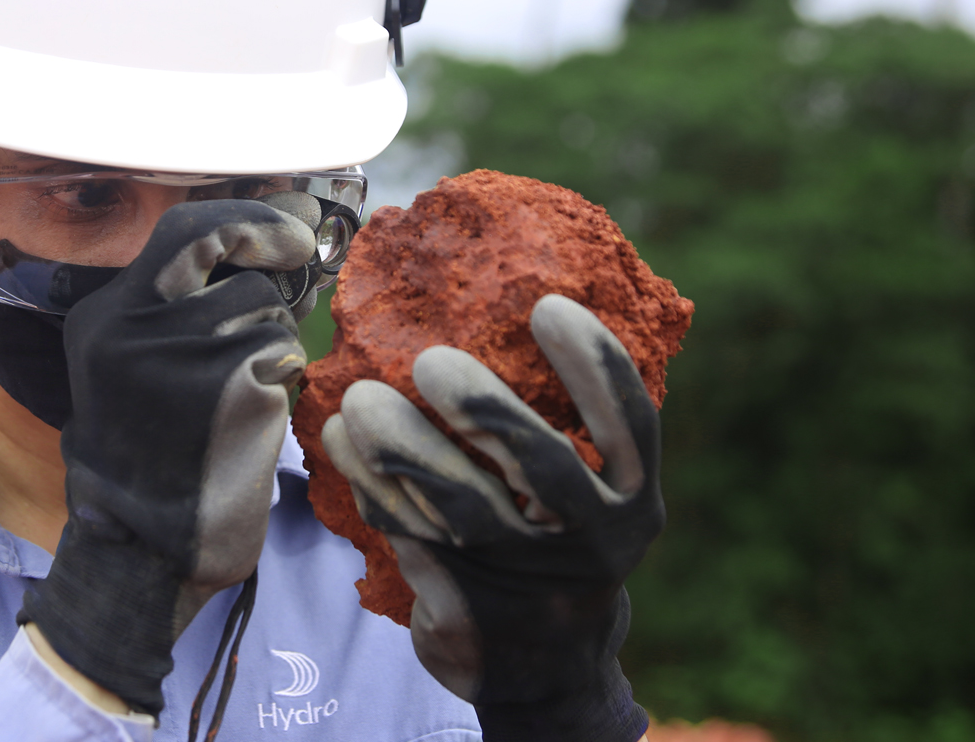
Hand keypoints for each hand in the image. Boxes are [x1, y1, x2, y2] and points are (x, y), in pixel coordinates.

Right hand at [20, 199, 317, 716]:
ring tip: (242, 388)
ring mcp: (182, 354)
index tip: (283, 222)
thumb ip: (185, 307)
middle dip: (269, 239)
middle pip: (220, 245)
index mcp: (104, 319)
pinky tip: (253, 414)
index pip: (178, 229)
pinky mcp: (230, 386)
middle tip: (301, 246)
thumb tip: (276, 236)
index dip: (241, 215)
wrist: (145, 552)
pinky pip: (281, 350)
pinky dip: (281, 375)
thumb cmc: (155, 460)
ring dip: (270, 337)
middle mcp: (134, 328)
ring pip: (262, 304)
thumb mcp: (137, 371)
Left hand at [322, 294, 664, 741]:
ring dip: (405, 449)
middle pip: (545, 470)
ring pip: (463, 511)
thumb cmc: (560, 543)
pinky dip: (371, 484)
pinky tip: (340, 439)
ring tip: (360, 401)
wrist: (546, 667)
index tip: (548, 306)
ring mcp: (526, 582)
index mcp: (635, 501)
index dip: (595, 363)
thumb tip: (501, 311)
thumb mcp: (597, 497)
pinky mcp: (466, 612)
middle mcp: (591, 542)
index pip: (630, 425)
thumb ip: (574, 428)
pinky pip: (411, 537)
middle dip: (486, 409)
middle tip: (431, 360)